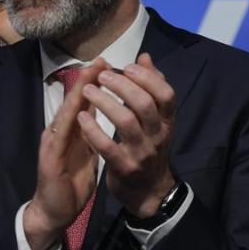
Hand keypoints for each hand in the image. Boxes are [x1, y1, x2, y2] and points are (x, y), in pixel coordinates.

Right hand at [24, 60, 106, 249]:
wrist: (54, 210)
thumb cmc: (71, 180)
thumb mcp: (88, 152)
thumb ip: (95, 132)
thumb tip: (110, 115)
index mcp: (71, 131)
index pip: (84, 102)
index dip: (96, 83)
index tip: (111, 64)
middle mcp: (60, 132)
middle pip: (74, 102)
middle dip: (88, 81)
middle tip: (101, 61)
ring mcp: (53, 144)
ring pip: (66, 114)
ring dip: (77, 95)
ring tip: (88, 77)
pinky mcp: (50, 160)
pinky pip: (61, 140)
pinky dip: (69, 125)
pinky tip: (77, 113)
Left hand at [77, 53, 177, 217]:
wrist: (148, 192)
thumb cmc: (148, 149)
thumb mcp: (157, 121)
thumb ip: (151, 89)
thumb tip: (145, 58)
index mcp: (167, 122)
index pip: (167, 94)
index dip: (148, 77)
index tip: (128, 66)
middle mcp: (158, 136)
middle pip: (144, 104)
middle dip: (121, 85)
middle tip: (102, 76)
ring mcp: (142, 153)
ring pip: (125, 122)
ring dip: (104, 102)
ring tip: (87, 91)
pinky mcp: (124, 168)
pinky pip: (107, 146)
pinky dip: (92, 129)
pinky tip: (81, 117)